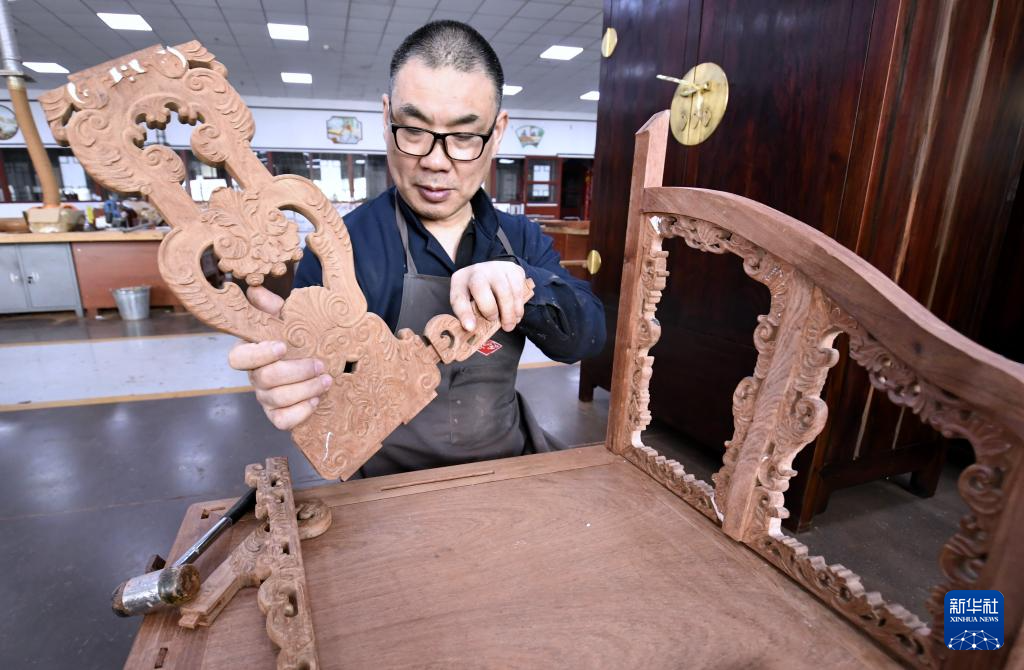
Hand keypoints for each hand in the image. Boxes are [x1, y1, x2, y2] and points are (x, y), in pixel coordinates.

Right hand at [227, 286, 332, 430]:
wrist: (311, 358)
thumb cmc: (294, 336)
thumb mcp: (284, 317)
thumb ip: (270, 305)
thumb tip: (256, 291)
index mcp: (250, 353)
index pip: (239, 358)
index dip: (259, 353)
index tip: (282, 345)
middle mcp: (254, 377)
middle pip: (266, 379)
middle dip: (296, 372)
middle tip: (320, 364)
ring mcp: (265, 398)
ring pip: (277, 400)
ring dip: (305, 389)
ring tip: (327, 380)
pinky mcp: (277, 415)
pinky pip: (283, 421)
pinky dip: (301, 412)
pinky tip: (317, 399)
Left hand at [449, 260, 527, 332]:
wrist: (493, 272)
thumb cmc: (478, 293)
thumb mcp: (467, 302)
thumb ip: (469, 314)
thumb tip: (471, 328)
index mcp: (461, 281)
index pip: (459, 297)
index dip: (464, 314)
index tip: (470, 328)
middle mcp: (477, 271)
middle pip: (480, 288)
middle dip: (490, 309)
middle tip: (496, 323)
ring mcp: (496, 268)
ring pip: (504, 290)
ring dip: (509, 312)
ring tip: (510, 325)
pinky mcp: (513, 269)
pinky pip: (518, 288)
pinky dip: (519, 304)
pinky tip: (517, 314)